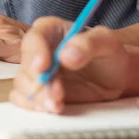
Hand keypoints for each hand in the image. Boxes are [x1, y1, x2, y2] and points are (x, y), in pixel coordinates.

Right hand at [9, 17, 131, 113]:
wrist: (115, 78)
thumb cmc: (108, 55)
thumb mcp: (107, 42)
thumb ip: (88, 44)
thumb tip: (66, 55)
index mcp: (50, 30)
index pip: (34, 39)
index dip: (35, 53)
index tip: (43, 67)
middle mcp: (38, 50)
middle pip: (26, 65)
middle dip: (39, 82)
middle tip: (56, 94)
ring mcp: (35, 72)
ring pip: (23, 84)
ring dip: (38, 97)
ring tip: (57, 105)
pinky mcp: (36, 90)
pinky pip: (23, 98)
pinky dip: (33, 105)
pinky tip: (49, 108)